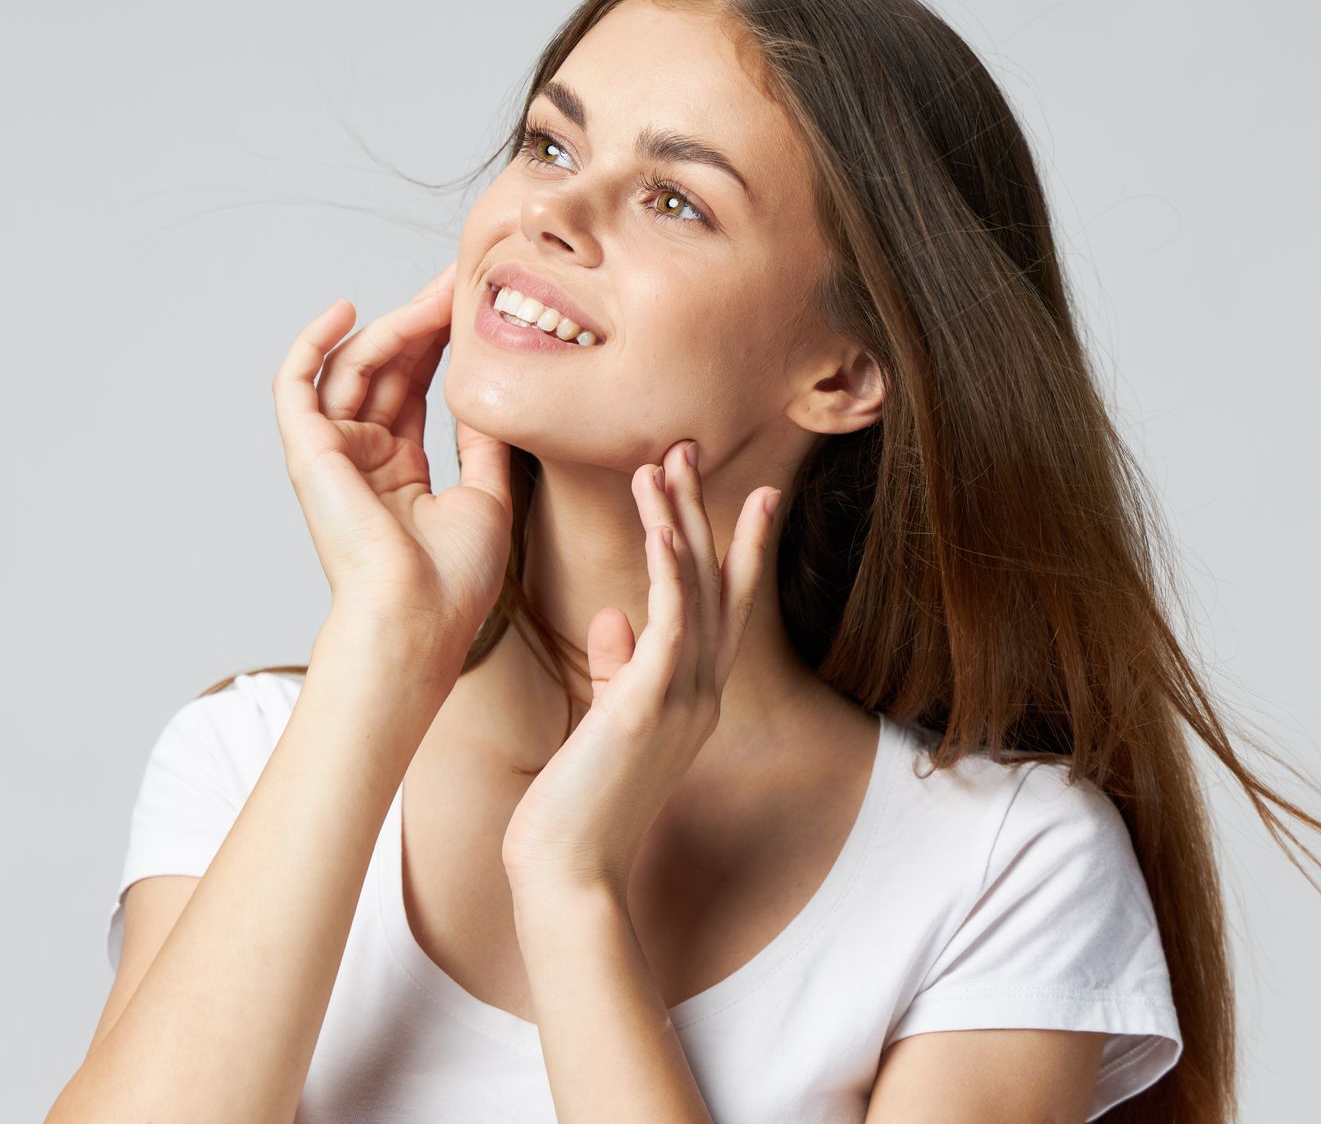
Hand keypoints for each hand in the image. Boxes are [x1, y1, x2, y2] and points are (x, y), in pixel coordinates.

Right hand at [272, 262, 511, 657]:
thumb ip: (482, 443)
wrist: (417, 618)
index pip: (416, 388)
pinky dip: (313, 343)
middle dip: (424, 321)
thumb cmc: (452, 581)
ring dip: (394, 325)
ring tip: (437, 293)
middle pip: (388, 370)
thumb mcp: (486, 497)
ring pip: (354, 368)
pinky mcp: (309, 453)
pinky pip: (297, 385)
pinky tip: (346, 309)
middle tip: (461, 279)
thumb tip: (490, 394)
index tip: (474, 305)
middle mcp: (363, 459)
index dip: (442, 344)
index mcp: (400, 473)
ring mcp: (334, 455)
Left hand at [499, 437, 780, 899]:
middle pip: (718, 584)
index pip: (724, 607)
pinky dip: (669, 569)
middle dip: (706, 512)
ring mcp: (683, 699)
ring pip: (695, 590)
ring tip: (661, 464)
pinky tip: (659, 527)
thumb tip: (615, 617)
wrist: (570, 872)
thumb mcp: (606, 723)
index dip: (738, 547)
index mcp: (693, 696)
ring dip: (680, 523)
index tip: (750, 494)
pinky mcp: (651, 705)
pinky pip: (671, 621)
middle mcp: (701, 693)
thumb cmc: (579, 806)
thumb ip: (619, 669)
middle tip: (688, 448)